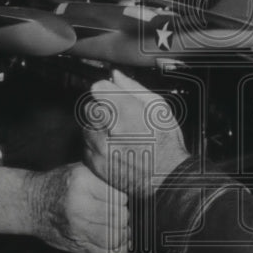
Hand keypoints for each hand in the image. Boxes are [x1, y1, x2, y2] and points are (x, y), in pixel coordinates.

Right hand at [27, 162, 128, 252]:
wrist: (30, 204)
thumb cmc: (57, 186)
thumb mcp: (80, 171)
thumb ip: (105, 180)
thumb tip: (131, 193)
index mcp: (82, 183)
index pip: (119, 196)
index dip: (124, 199)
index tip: (120, 199)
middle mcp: (79, 206)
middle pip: (119, 217)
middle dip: (125, 216)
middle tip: (120, 213)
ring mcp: (77, 228)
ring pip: (115, 237)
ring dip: (122, 234)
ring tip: (119, 228)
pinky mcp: (75, 245)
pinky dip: (115, 251)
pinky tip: (113, 243)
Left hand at [83, 70, 189, 197]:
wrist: (166, 176)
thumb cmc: (166, 142)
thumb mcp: (157, 107)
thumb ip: (133, 88)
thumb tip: (116, 76)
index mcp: (124, 110)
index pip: (97, 88)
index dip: (106, 90)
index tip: (111, 95)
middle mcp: (108, 128)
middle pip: (89, 107)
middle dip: (101, 109)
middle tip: (117, 117)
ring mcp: (100, 147)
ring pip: (86, 126)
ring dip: (97, 127)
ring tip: (117, 134)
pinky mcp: (96, 163)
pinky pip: (86, 146)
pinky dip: (96, 145)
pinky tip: (113, 147)